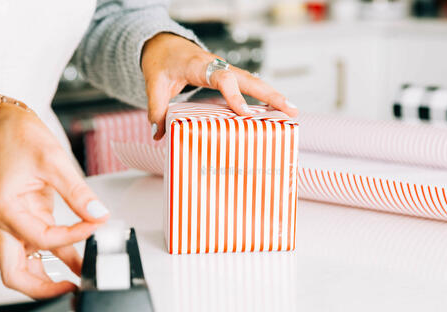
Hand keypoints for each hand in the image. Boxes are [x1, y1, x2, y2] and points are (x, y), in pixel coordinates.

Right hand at [0, 103, 109, 298]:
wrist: (9, 127)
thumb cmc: (21, 139)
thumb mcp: (55, 161)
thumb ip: (77, 191)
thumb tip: (97, 213)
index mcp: (5, 209)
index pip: (42, 238)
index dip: (73, 236)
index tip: (97, 226)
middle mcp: (5, 221)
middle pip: (16, 272)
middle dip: (44, 287)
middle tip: (73, 289)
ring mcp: (16, 223)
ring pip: (27, 264)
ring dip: (52, 276)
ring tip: (82, 279)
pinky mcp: (29, 219)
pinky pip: (42, 245)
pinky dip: (60, 254)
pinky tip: (81, 258)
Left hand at [141, 33, 298, 139]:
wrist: (165, 44)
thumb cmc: (162, 60)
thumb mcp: (154, 83)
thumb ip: (156, 107)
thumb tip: (158, 134)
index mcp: (199, 65)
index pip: (222, 78)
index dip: (235, 95)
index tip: (245, 114)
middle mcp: (217, 65)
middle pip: (248, 78)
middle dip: (270, 94)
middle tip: (290, 110)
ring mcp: (225, 70)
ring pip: (254, 81)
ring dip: (273, 96)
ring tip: (293, 112)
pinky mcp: (228, 75)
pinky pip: (249, 85)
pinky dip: (265, 96)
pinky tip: (277, 109)